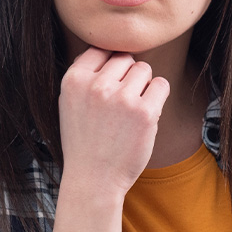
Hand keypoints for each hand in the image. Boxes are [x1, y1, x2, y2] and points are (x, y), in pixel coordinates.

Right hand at [58, 47, 170, 195]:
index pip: (100, 50)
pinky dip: (157, 98)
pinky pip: (161, 85)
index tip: (109, 87)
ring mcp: (122, 98)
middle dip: (127, 77)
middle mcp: (96, 85)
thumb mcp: (69, 104)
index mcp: (73, 80)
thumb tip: (109, 50)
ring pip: (144, 69)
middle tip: (121, 104)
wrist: (93, 181)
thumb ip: (84, 76)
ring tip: (131, 112)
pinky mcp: (145, 112)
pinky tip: (146, 116)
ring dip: (143, 87)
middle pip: (125, 58)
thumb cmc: (84, 143)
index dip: (109, 67)